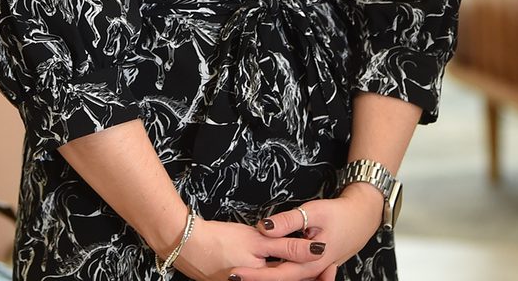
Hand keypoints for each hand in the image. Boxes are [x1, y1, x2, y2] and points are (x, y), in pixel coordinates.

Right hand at [170, 217, 329, 280]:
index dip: (319, 277)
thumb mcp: (257, 240)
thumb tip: (317, 249)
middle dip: (308, 277)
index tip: (331, 266)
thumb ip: (288, 246)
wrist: (186, 244)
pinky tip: (278, 262)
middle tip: (325, 266)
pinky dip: (274, 273)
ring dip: (292, 273)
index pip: (299, 280)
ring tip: (306, 262)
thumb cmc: (221, 241)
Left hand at [235, 185, 382, 280]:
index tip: (236, 273)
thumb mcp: (312, 213)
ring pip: (290, 279)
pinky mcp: (317, 267)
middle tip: (235, 275)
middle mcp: (312, 272)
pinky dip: (284, 274)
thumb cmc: (339, 214)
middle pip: (280, 280)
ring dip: (270, 276)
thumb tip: (264, 228)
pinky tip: (271, 270)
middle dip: (258, 278)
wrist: (362, 217)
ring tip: (248, 273)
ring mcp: (316, 271)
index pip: (276, 274)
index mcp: (310, 263)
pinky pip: (298, 274)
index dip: (255, 275)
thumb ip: (287, 222)